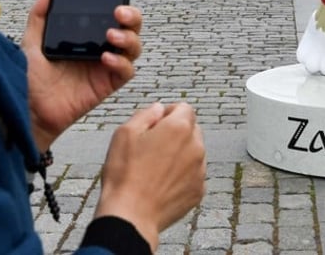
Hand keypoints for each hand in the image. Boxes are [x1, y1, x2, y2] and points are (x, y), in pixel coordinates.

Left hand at [22, 0, 142, 150]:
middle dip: (132, 18)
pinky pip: (126, 72)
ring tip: (111, 35)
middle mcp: (100, 47)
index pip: (112, 16)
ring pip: (133, 48)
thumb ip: (40, 15)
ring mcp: (105, 66)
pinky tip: (105, 58)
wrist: (28, 109)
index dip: (121, 7)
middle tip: (119, 13)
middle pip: (130, 28)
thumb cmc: (29, 78)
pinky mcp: (107, 84)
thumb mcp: (32, 41)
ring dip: (129, 38)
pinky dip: (121, 63)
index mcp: (86, 35)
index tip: (116, 0)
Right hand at [95, 102, 206, 250]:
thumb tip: (159, 109)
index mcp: (179, 128)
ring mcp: (200, 171)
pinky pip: (194, 174)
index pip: (185, 108)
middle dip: (176, 132)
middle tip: (153, 146)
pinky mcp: (198, 191)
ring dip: (180, 154)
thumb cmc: (124, 174)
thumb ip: (146, 114)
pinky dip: (182, 175)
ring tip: (155, 168)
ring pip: (194, 152)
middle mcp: (196, 147)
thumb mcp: (125, 133)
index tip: (155, 124)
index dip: (169, 112)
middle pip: (192, 129)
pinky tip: (162, 183)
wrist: (130, 216)